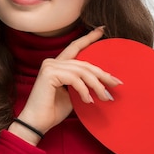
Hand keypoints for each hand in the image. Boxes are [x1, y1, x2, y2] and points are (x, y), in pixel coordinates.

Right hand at [9, 26, 122, 144]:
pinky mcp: (49, 73)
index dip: (89, 37)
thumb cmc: (53, 111)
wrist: (37, 124)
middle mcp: (53, 61)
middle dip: (102, 73)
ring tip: (105, 97)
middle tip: (116, 83)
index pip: (75, 47)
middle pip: (84, 63)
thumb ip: (82, 84)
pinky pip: (74, 78)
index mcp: (57, 64)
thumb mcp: (73, 95)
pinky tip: (88, 101)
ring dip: (96, 85)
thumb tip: (103, 83)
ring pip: (82, 71)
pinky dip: (84, 90)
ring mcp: (50, 66)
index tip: (102, 29)